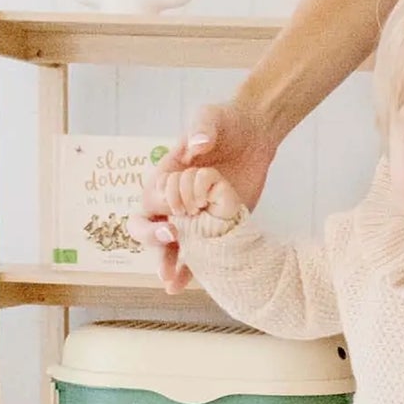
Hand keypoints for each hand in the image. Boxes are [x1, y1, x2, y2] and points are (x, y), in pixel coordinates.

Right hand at [141, 100, 278, 292]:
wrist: (255, 133)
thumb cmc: (225, 121)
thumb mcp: (211, 117)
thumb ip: (202, 127)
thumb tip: (195, 144)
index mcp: (166, 175)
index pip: (149, 198)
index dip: (155, 210)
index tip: (173, 218)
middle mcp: (175, 199)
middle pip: (149, 226)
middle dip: (153, 240)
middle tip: (170, 243)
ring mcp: (194, 216)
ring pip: (171, 246)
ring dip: (168, 264)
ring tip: (171, 283)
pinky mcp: (215, 226)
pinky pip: (200, 252)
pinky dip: (192, 270)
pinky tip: (186, 286)